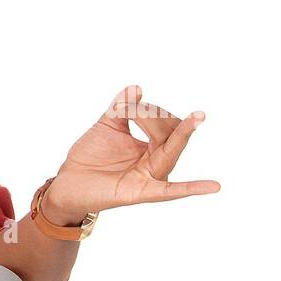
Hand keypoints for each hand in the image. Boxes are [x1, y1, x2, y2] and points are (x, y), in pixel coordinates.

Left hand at [41, 84, 220, 224]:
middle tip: (129, 112)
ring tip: (198, 116)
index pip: (165, 123)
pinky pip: (169, 191)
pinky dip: (191, 188)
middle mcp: (156, 162)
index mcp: (151, 146)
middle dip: (154, 116)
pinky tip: (212, 186)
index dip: (148, 111)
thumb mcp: (107, 125)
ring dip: (179, 131)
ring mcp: (151, 178)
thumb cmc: (90, 156)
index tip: (123, 107)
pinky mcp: (140, 192)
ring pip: (172, 152)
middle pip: (172, 134)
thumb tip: (137, 88)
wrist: (68, 182)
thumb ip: (122, 107)